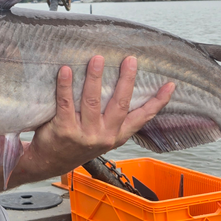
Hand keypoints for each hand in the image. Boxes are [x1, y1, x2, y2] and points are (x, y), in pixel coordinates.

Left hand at [23, 56, 173, 175]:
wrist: (50, 162)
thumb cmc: (76, 142)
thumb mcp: (101, 135)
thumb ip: (111, 117)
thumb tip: (122, 84)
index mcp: (116, 135)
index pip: (142, 117)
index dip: (157, 102)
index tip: (170, 85)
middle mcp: (104, 136)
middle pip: (119, 104)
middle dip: (126, 80)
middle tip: (130, 60)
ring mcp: (84, 134)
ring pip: (92, 101)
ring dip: (94, 77)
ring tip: (97, 58)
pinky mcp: (64, 131)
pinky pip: (66, 103)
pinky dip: (66, 85)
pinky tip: (66, 70)